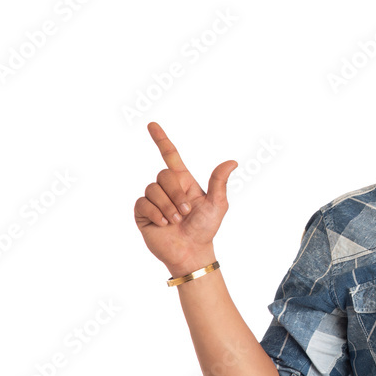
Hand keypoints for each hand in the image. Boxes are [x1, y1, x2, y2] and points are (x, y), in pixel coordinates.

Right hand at [134, 121, 237, 276]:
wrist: (191, 251)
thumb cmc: (206, 228)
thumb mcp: (218, 204)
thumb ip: (219, 181)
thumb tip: (233, 161)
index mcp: (184, 182)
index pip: (170, 155)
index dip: (161, 140)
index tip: (152, 124)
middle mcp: (167, 188)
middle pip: (163, 175)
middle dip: (176, 194)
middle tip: (185, 212)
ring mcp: (154, 200)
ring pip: (152, 189)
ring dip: (167, 207)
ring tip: (176, 221)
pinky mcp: (143, 213)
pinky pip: (143, 203)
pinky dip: (156, 214)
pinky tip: (163, 224)